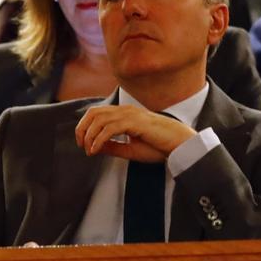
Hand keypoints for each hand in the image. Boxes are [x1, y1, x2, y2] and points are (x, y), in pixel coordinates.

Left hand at [74, 105, 196, 162]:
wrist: (178, 145)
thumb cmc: (158, 146)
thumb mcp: (130, 149)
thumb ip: (113, 147)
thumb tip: (94, 147)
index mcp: (124, 114)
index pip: (97, 113)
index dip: (85, 127)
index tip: (83, 144)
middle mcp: (125, 111)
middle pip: (94, 113)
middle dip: (83, 129)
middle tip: (82, 146)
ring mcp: (130, 115)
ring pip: (100, 119)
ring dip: (90, 136)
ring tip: (89, 150)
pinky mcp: (135, 122)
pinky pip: (110, 128)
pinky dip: (99, 139)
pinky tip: (96, 150)